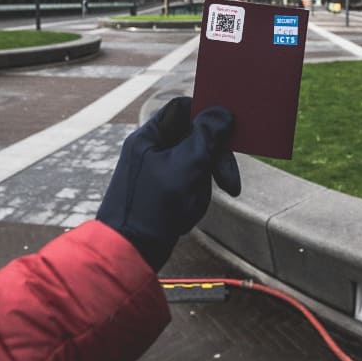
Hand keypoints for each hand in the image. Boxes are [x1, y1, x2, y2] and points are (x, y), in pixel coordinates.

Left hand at [97, 97, 239, 270]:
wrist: (132, 251)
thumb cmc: (155, 205)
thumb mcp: (188, 164)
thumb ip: (207, 135)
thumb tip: (222, 112)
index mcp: (149, 136)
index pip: (182, 109)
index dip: (206, 116)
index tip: (227, 131)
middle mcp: (151, 149)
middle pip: (194, 137)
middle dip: (214, 158)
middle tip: (229, 182)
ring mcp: (156, 170)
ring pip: (195, 160)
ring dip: (206, 179)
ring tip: (198, 202)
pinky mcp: (161, 190)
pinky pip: (187, 180)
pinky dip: (196, 193)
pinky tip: (190, 210)